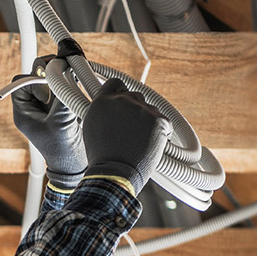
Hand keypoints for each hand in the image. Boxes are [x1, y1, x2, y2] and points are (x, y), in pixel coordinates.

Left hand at [9, 61, 84, 188]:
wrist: (75, 164)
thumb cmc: (63, 149)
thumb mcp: (62, 122)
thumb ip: (61, 97)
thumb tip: (65, 72)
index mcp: (24, 112)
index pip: (20, 84)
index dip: (34, 81)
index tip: (49, 91)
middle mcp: (33, 106)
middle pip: (33, 77)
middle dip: (47, 71)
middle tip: (63, 69)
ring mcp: (46, 105)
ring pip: (48, 78)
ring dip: (60, 74)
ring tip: (73, 75)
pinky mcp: (60, 104)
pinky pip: (61, 84)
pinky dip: (69, 79)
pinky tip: (78, 80)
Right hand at [80, 78, 171, 195]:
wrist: (115, 172)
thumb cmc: (102, 156)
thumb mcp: (92, 129)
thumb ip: (103, 112)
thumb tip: (112, 109)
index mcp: (103, 101)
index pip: (114, 83)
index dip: (119, 91)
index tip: (122, 98)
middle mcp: (122, 100)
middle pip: (135, 95)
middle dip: (135, 109)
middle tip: (131, 128)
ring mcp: (142, 109)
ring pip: (150, 109)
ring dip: (147, 121)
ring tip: (138, 141)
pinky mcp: (159, 119)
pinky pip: (164, 122)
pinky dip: (160, 132)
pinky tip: (150, 144)